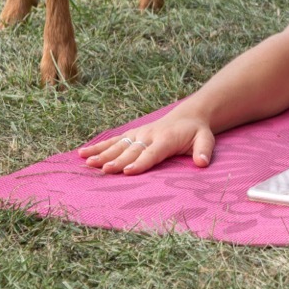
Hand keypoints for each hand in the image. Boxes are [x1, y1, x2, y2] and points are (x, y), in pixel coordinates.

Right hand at [77, 112, 215, 174]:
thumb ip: (204, 150)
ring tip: (88, 163)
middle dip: (118, 161)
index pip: (152, 152)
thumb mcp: (206, 139)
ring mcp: (138, 134)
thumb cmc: (197, 132)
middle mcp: (149, 135)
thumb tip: (202, 163)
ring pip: (118, 145)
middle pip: (132, 150)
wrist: (188, 116)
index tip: (128, 171)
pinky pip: (113, 141)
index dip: (140, 162)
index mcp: (166, 139)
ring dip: (103, 154)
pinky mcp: (131, 134)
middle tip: (104, 170)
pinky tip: (82, 154)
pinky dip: (98, 147)